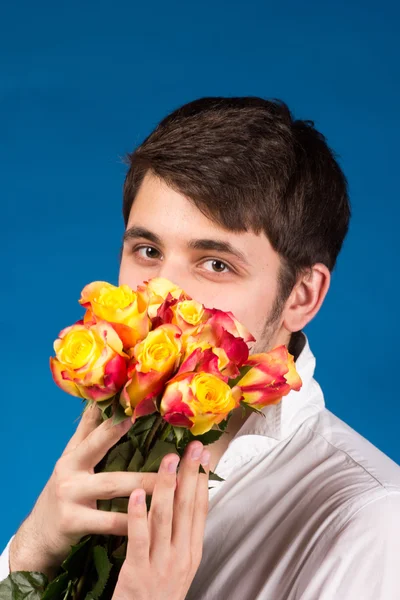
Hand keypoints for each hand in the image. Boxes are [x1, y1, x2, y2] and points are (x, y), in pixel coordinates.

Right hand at [9, 404, 157, 577]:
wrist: (38, 537)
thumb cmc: (65, 493)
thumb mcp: (71, 462)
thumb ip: (86, 434)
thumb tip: (98, 401)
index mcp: (73, 454)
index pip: (93, 426)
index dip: (110, 412)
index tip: (131, 397)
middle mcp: (69, 469)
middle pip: (100, 447)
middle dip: (123, 433)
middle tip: (148, 420)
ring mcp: (68, 495)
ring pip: (112, 485)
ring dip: (143, 481)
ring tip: (168, 477)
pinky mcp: (72, 522)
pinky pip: (108, 521)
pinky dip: (131, 520)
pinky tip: (153, 519)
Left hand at [113, 440, 209, 599]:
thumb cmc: (157, 594)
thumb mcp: (178, 565)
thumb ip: (179, 534)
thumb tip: (182, 497)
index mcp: (192, 552)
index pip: (200, 509)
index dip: (202, 479)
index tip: (203, 454)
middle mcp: (181, 556)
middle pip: (187, 507)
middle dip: (190, 473)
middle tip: (192, 446)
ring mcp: (161, 565)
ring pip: (165, 517)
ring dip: (166, 485)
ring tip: (168, 459)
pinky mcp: (137, 574)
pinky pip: (139, 538)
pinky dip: (138, 514)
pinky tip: (136, 493)